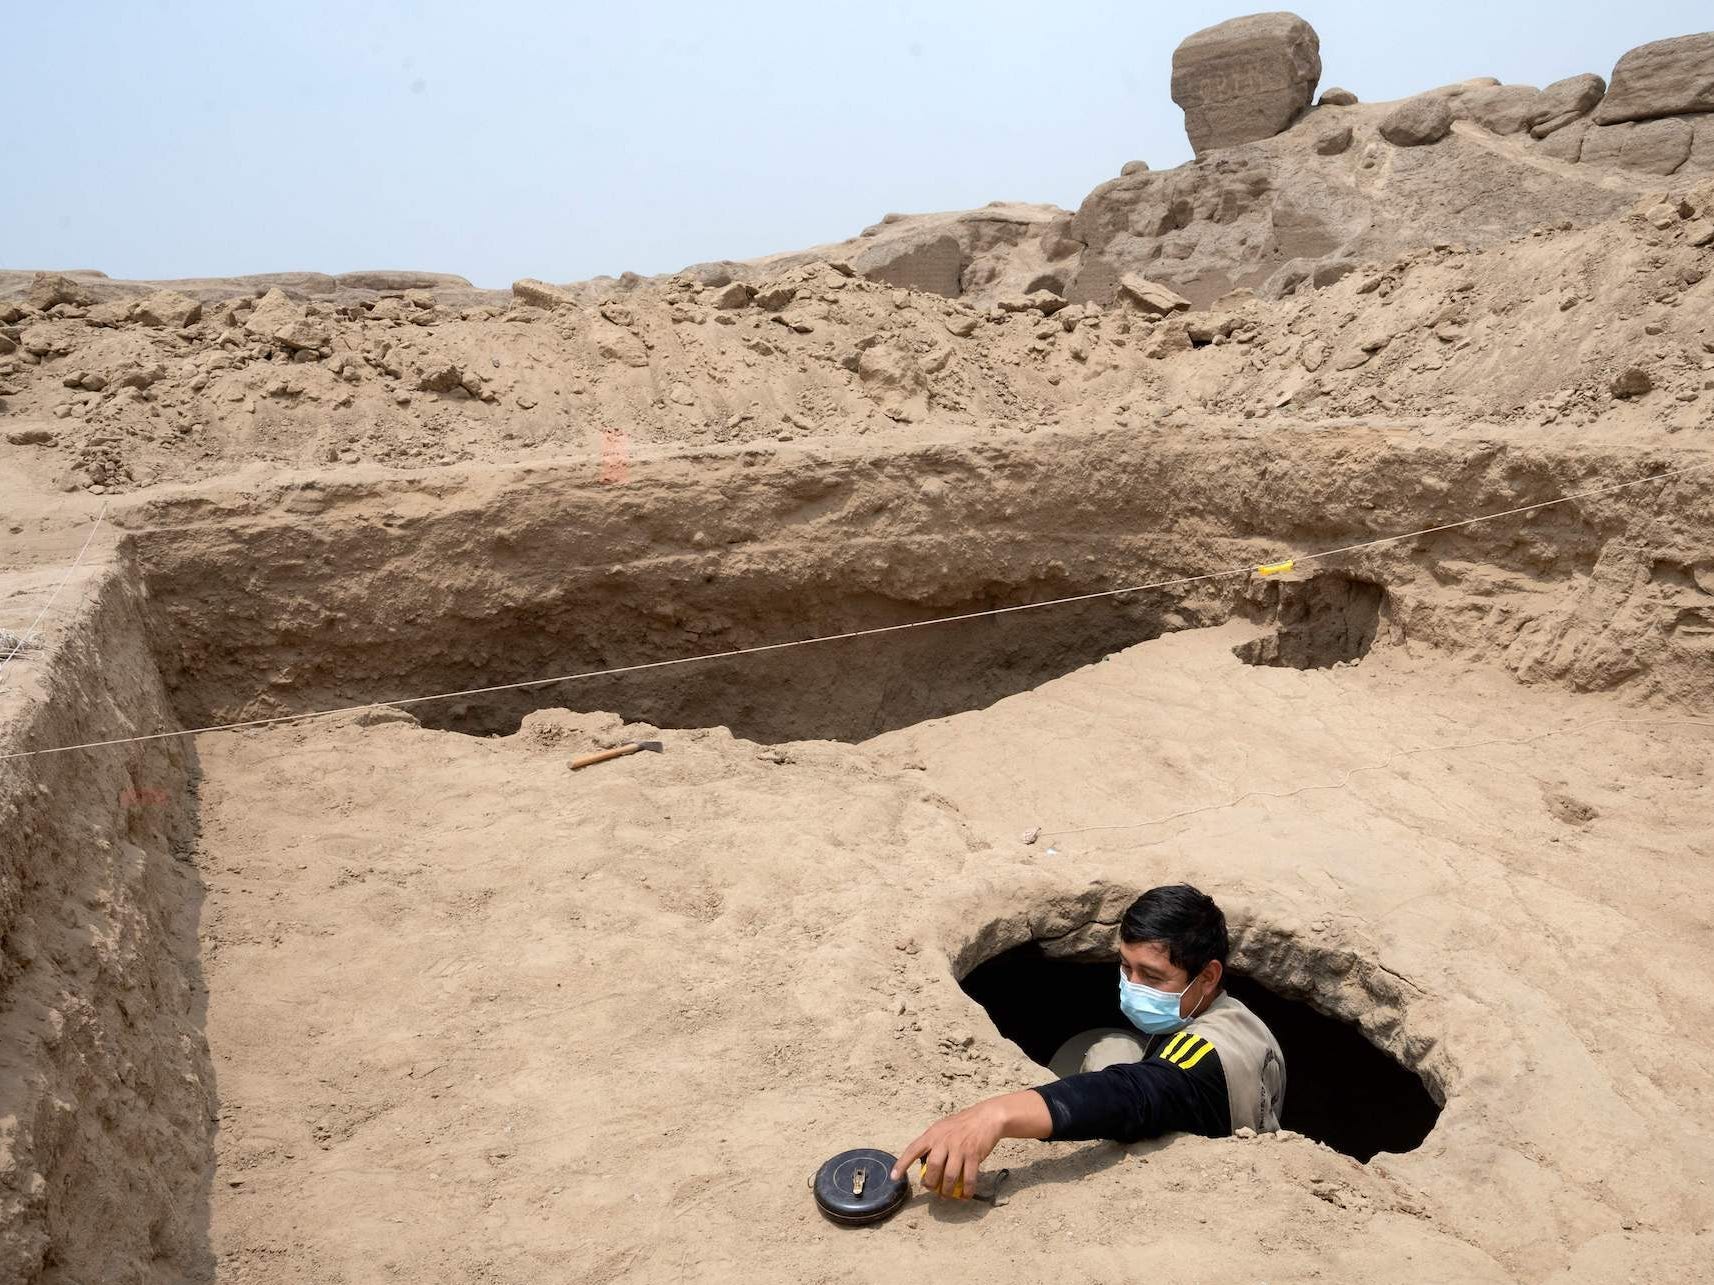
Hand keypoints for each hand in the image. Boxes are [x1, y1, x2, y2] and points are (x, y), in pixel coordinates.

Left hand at [890, 1100, 1007, 1199]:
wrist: (986, 1118)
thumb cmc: (962, 1125)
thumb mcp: (942, 1128)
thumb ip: (933, 1143)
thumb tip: (927, 1165)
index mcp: (933, 1134)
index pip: (913, 1150)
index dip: (902, 1164)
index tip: (894, 1177)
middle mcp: (944, 1141)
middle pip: (933, 1168)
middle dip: (931, 1183)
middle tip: (932, 1189)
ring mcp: (959, 1148)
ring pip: (949, 1176)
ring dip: (947, 1190)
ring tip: (947, 1195)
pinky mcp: (973, 1155)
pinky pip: (968, 1178)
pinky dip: (967, 1190)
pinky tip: (965, 1195)